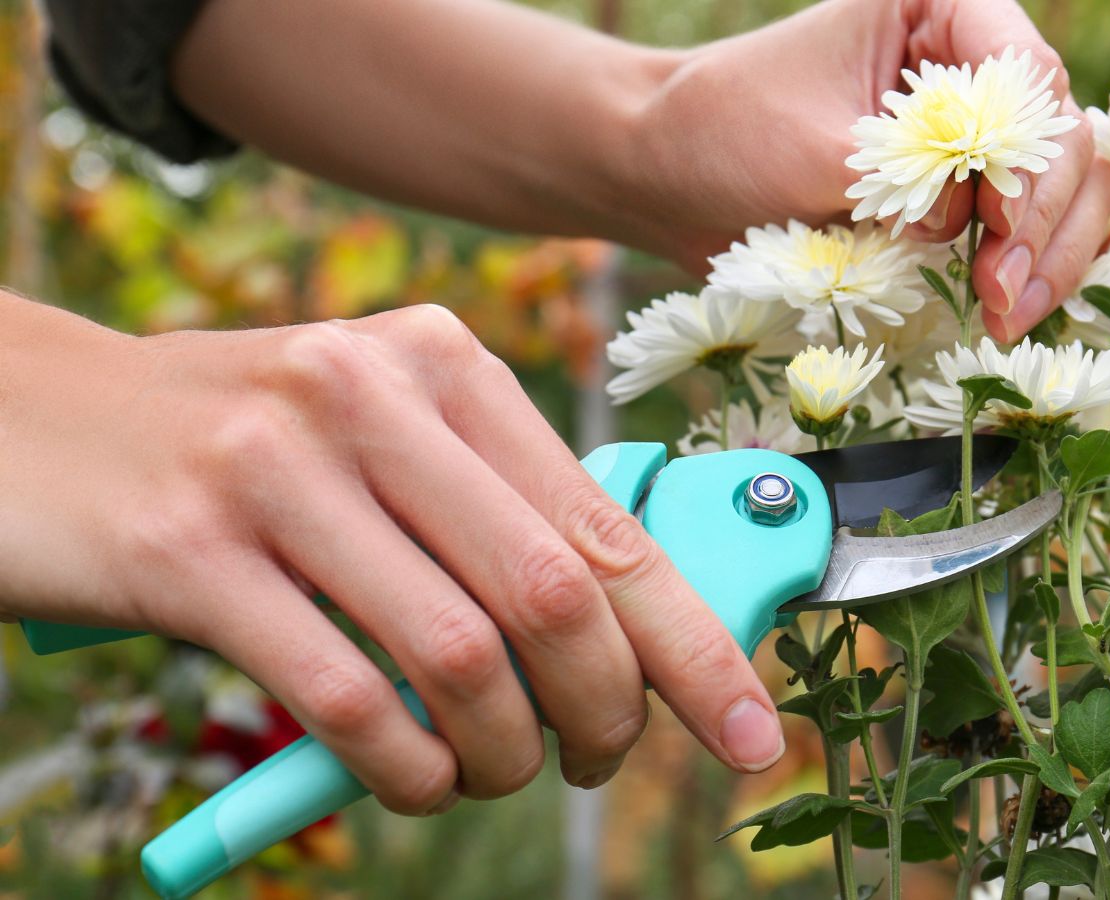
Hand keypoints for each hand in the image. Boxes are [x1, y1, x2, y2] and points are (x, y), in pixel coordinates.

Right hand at [0, 296, 784, 811]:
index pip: (607, 528)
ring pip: (461, 657)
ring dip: (504, 753)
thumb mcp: (377, 430)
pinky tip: (413, 778)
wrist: (32, 416)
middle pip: (554, 597)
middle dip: (607, 712)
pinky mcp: (190, 552)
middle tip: (595, 762)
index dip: (694, 645)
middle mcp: (371, 395)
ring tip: (492, 773)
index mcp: (443, 361)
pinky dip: (405, 768)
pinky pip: (346, 698)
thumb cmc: (241, 444)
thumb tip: (633, 635)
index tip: (750, 732)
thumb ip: (493, 507)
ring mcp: (276, 469)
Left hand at [632, 0, 1109, 341]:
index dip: (1028, 157)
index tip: (998, 226)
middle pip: (1066, 140)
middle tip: (1002, 294)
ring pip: (1071, 191)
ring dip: (1053, 258)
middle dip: (1044, 222)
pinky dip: (1040, 274)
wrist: (673, 176)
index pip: (1028, 77)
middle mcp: (975, 67)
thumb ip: (900, 175)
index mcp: (943, 12)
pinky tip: (1027, 314)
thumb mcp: (814, 147)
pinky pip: (1036, 234)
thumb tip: (976, 222)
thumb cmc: (727, 132)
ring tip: (1005, 315)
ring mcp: (979, 139)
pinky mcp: (968, 200)